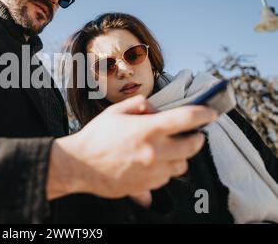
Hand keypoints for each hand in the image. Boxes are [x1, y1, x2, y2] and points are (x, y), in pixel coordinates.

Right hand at [47, 95, 216, 199]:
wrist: (79, 166)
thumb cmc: (96, 137)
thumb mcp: (115, 111)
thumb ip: (139, 105)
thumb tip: (155, 110)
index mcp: (147, 129)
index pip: (186, 119)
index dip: (204, 113)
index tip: (210, 112)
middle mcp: (154, 151)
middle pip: (193, 146)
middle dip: (197, 138)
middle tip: (193, 134)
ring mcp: (152, 171)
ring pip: (182, 165)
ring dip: (180, 156)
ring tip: (167, 150)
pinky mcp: (147, 186)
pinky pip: (166, 178)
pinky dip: (165, 169)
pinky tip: (152, 163)